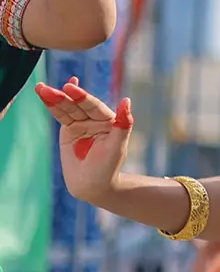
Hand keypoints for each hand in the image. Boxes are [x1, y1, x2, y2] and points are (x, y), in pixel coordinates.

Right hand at [36, 77, 132, 203]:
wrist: (92, 184)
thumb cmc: (107, 167)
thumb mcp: (116, 147)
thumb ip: (122, 125)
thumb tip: (126, 101)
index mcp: (110, 121)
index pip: (94, 106)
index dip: (81, 97)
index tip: (70, 87)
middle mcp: (96, 119)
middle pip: (78, 106)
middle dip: (63, 97)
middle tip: (48, 89)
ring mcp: (82, 124)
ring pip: (67, 109)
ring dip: (54, 99)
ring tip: (40, 88)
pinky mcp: (69, 130)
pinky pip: (61, 116)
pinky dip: (55, 105)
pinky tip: (50, 93)